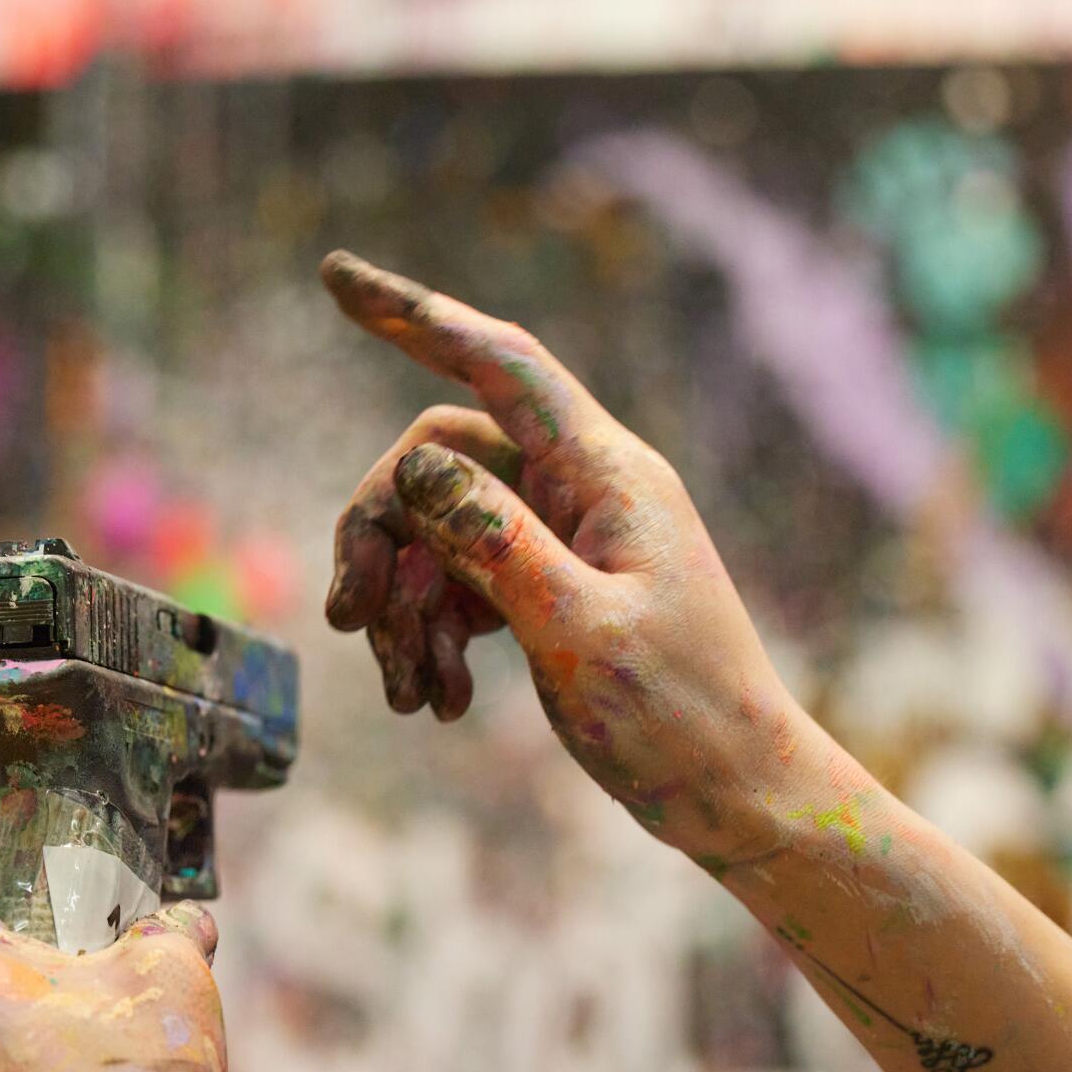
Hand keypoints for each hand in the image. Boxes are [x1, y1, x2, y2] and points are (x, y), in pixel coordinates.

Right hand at [321, 250, 801, 849]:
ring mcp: (566, 536)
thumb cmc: (681, 718)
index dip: (415, 313)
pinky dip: (431, 632)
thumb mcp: (579, 633)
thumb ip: (495, 543)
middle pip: (439, 460)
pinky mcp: (550, 585)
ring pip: (439, 528)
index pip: (500, 359)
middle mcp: (584, 487)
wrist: (737, 797)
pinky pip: (459, 578)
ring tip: (409, 692)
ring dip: (404, 605)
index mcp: (607, 473)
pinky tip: (439, 700)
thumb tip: (412, 466)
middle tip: (352, 620)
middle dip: (382, 535)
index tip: (334, 275)